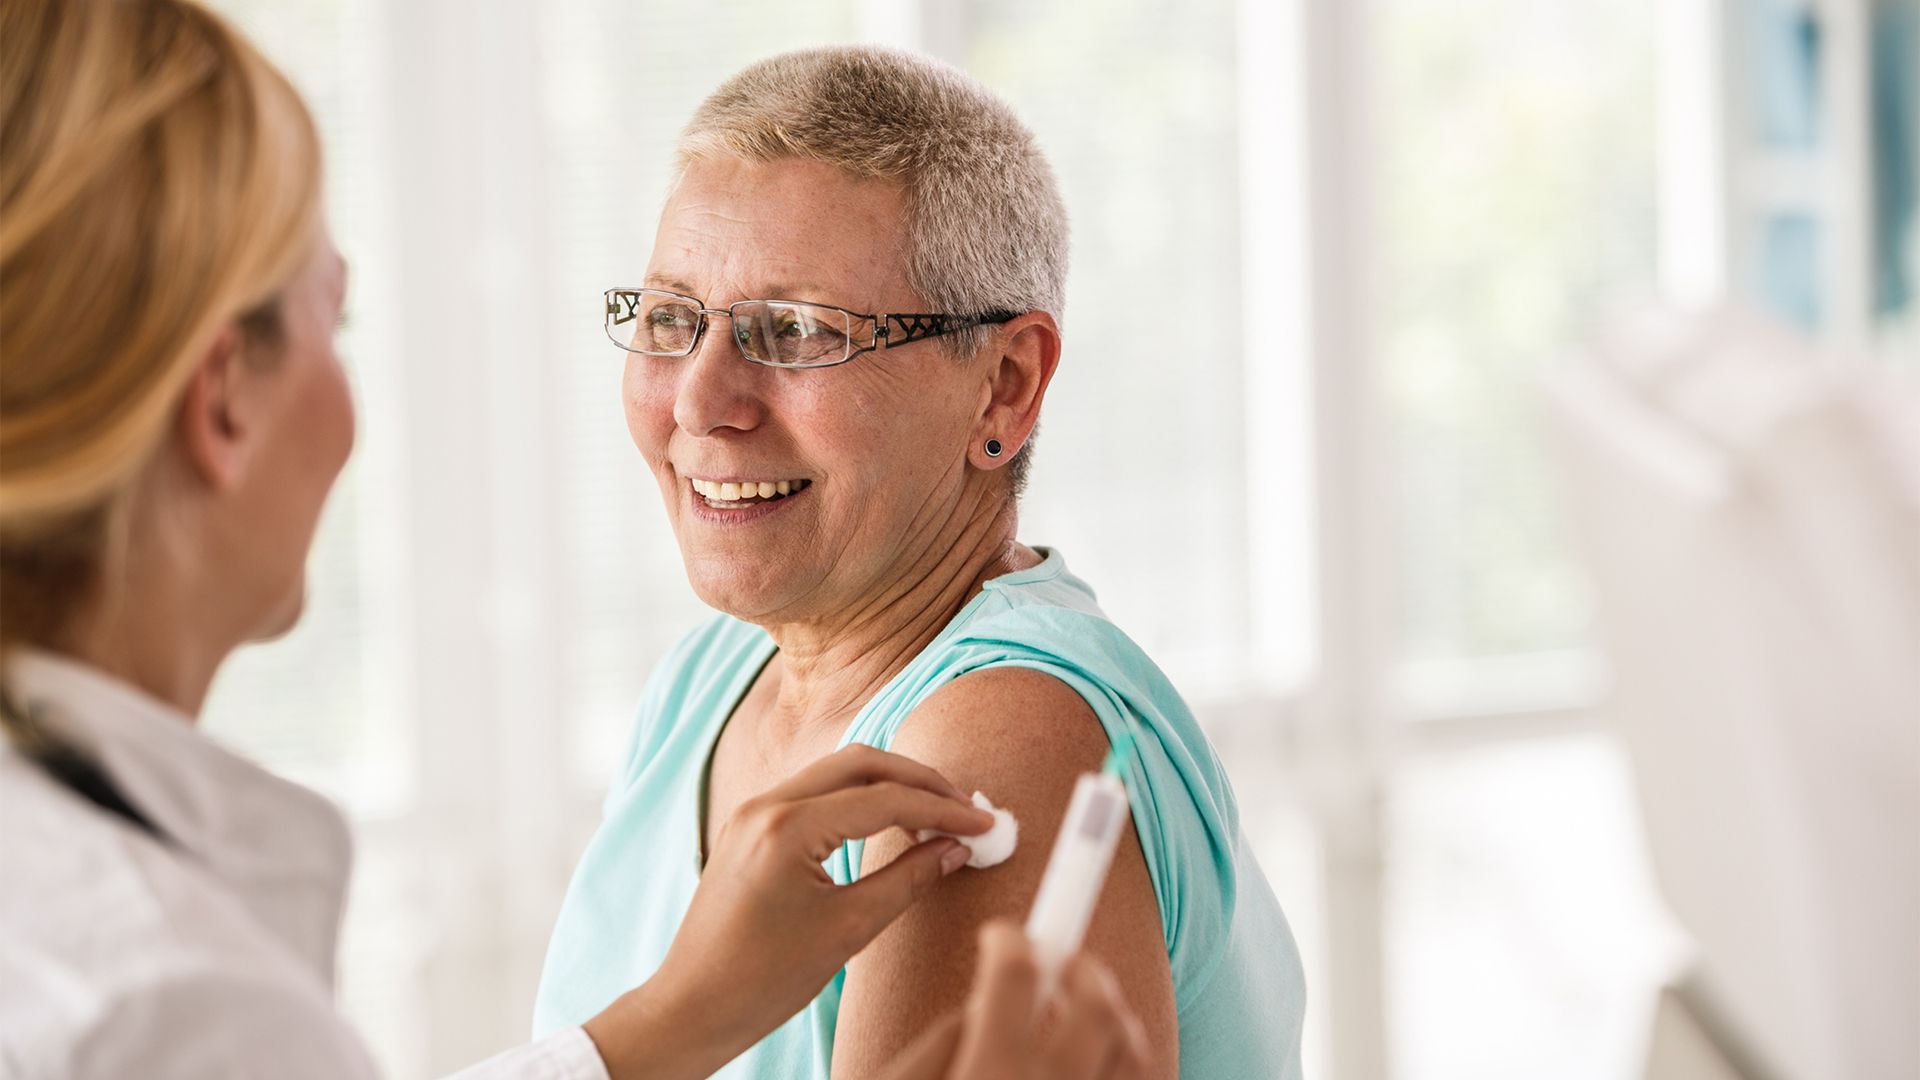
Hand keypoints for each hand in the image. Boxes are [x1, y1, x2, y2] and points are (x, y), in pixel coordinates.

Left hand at [584, 744, 993, 1079]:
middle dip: (920, 781)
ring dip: (890, 785)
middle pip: (862, 763)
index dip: (943, 810)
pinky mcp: (751, 825)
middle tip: (965, 807)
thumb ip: (907, 881)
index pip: (885, 800)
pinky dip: (858, 798)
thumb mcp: (848, 930)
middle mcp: (767, 805)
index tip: (984, 824)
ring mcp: (754, 811)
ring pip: (838, 771)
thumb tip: (954, 849)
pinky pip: (815, 792)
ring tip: (935, 815)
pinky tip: (888, 824)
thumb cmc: (764, 979)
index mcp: (788, 828)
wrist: (693, 1006)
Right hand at [882, 922, 1154, 1079]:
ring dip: (1108, 1012)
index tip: (1004, 931)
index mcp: (989, 1078)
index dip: (1012, 938)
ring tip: (1070, 1016)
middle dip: (1078, 964)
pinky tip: (1092, 1057)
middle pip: (1096, 1004)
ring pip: (1130, 1044)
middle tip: (1053, 962)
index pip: (1019, 976)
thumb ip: (937, 1044)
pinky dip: (1124, 1054)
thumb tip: (982, 1001)